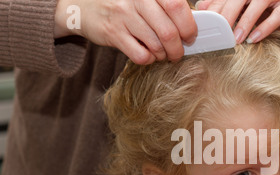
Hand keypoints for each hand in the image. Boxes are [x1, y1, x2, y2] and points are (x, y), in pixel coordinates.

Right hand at [54, 0, 196, 63]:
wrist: (83, 6)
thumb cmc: (122, 3)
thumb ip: (165, 6)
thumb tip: (192, 23)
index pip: (176, 6)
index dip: (188, 25)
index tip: (190, 36)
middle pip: (168, 31)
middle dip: (177, 48)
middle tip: (177, 52)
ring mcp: (123, 15)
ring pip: (156, 45)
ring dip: (163, 54)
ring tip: (161, 53)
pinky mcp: (113, 33)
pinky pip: (141, 55)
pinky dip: (149, 59)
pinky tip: (147, 54)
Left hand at [195, 0, 279, 43]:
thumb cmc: (273, 16)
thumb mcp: (249, 14)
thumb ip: (229, 11)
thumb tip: (202, 9)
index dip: (216, 6)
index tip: (206, 22)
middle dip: (228, 14)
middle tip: (220, 32)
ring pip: (259, 2)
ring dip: (246, 21)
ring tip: (236, 39)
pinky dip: (266, 26)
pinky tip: (256, 38)